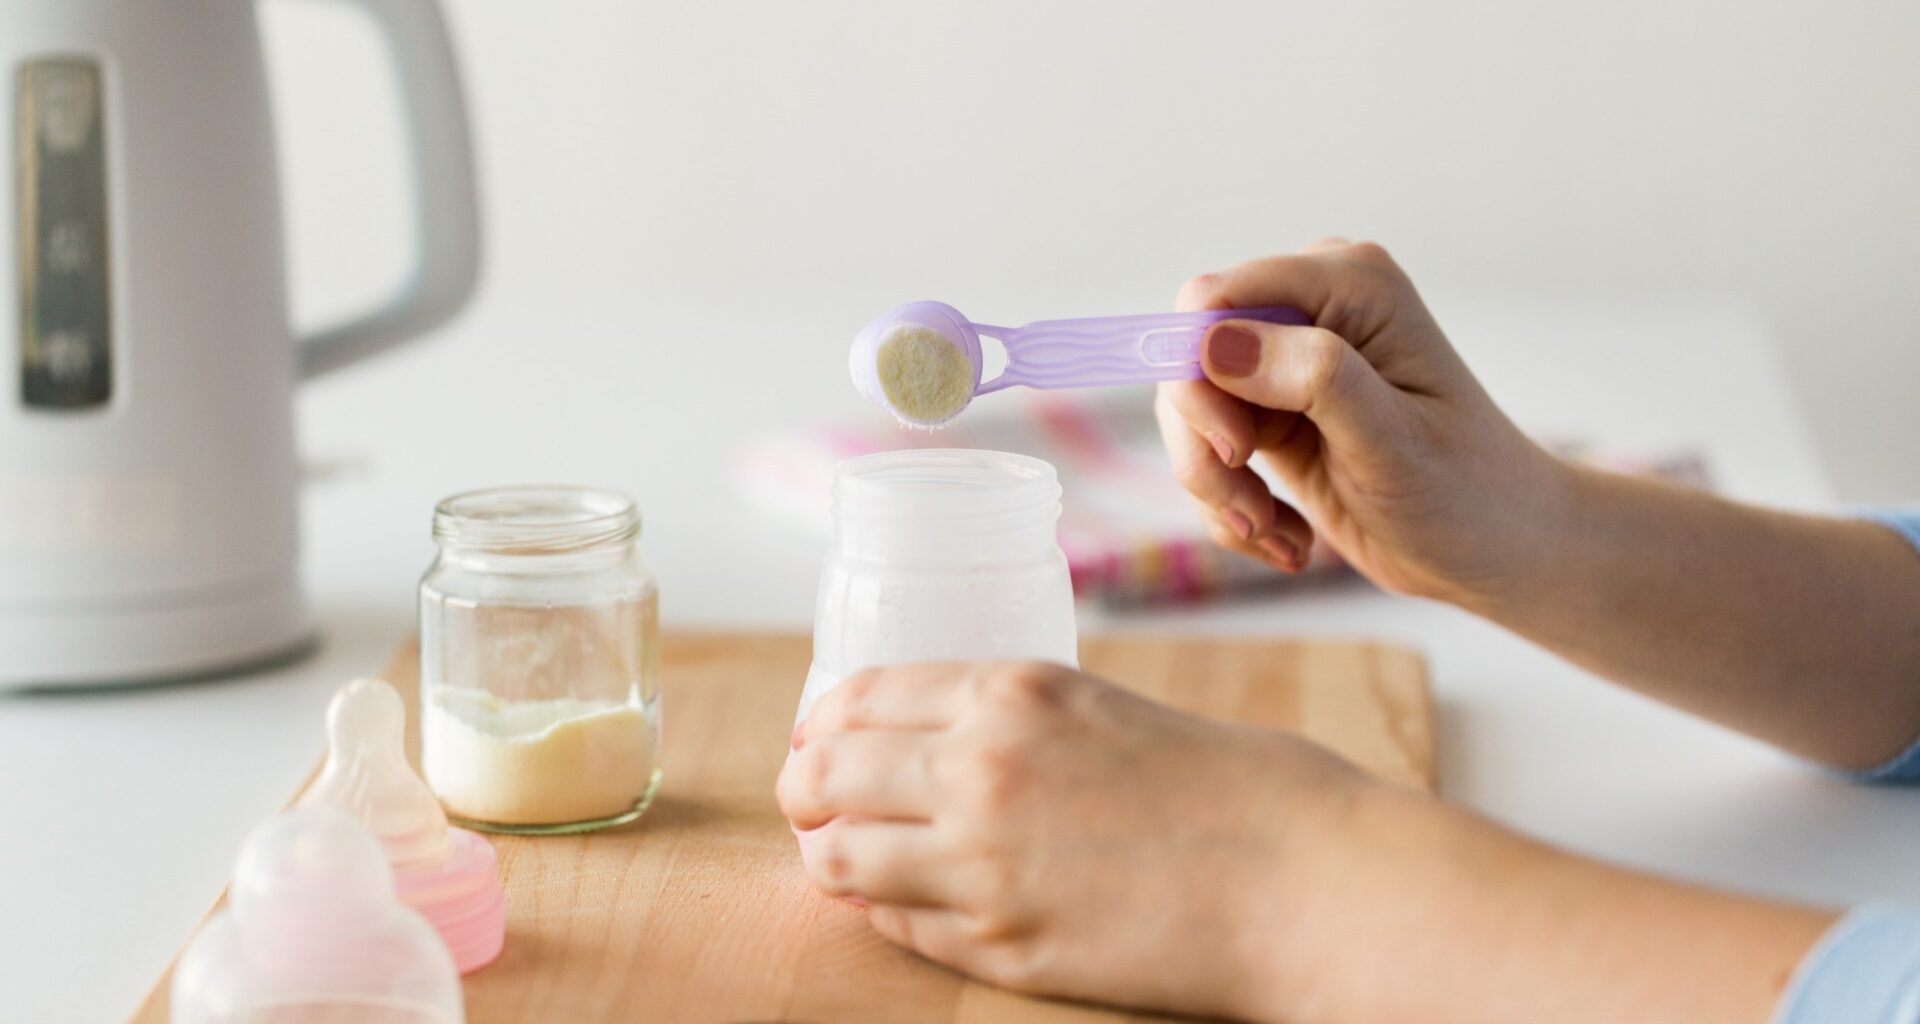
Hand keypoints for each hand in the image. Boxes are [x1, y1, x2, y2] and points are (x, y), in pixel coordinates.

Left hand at [777, 660, 1833, 1023]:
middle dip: (803, 788)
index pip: (857, 698)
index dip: (819, 722)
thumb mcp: (1109, 710)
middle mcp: (978, 768)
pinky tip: (899, 905)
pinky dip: (883, 914)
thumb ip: (1018, 721)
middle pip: (822, 774)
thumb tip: (945, 743)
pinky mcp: (1002, 946)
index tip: (814, 738)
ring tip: (840, 858)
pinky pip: (897, 928)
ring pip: (838, 860)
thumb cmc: (1238, 789)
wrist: (1309, 881)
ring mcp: (981, 864)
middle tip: (809, 803)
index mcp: (1011, 692)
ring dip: (828, 857)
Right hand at [1155, 240, 1563, 604]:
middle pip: (1188, 358)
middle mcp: (1311, 309)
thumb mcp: (1392, 440)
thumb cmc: (1466, 492)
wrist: (1493, 549)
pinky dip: (1232, 506)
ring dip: (1218, 487)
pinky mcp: (1271, 411)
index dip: (1197, 371)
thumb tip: (1214, 342)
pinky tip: (1285, 536)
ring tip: (1274, 534)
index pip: (1215, 298)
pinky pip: (1206, 450)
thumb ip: (1312, 377)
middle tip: (1253, 512)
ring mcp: (1286, 360)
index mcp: (1349, 285)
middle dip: (1206, 446)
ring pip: (1188, 412)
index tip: (1234, 451)